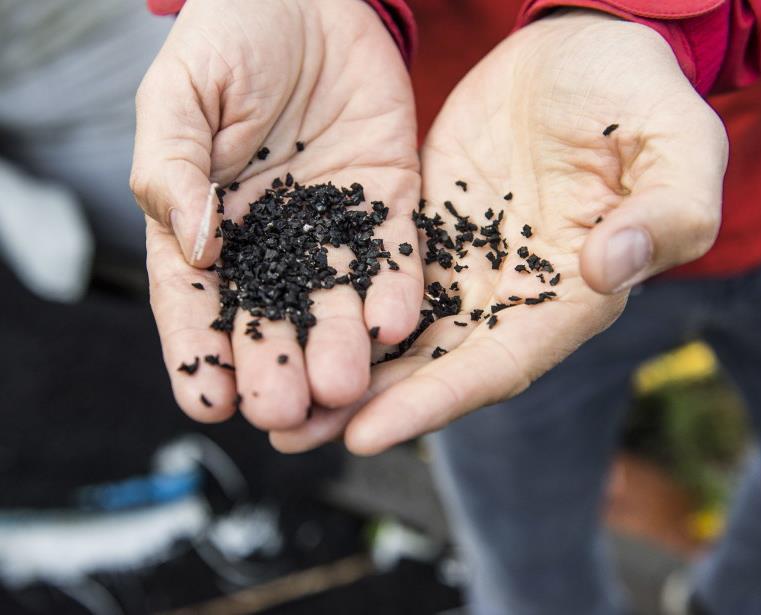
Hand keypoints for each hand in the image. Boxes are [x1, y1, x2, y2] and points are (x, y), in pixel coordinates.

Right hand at [132, 0, 421, 427]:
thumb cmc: (229, 38)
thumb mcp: (181, 96)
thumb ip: (172, 168)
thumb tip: (193, 248)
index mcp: (209, 223)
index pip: (196, 302)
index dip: (198, 352)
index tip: (206, 401)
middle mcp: (272, 241)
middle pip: (272, 318)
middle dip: (276, 367)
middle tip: (284, 412)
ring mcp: (332, 228)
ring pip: (336, 301)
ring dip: (340, 346)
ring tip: (344, 387)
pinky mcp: (387, 204)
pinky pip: (395, 256)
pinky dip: (397, 291)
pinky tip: (398, 327)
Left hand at [269, 10, 726, 453]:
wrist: (581, 46)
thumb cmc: (640, 93)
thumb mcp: (675, 145)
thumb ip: (664, 212)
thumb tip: (610, 267)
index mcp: (570, 294)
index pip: (498, 365)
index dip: (437, 402)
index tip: (369, 434)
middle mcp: (509, 295)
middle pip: (432, 366)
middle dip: (364, 405)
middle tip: (290, 434)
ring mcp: (462, 263)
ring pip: (394, 332)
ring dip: (338, 368)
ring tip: (272, 399)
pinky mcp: (426, 227)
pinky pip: (376, 276)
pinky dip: (336, 304)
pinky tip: (287, 319)